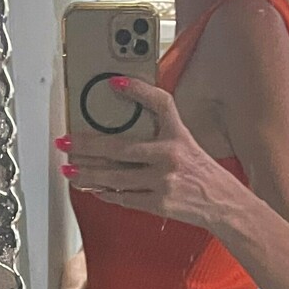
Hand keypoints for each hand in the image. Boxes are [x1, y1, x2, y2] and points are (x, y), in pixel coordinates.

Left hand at [62, 78, 237, 230]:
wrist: (223, 204)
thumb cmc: (200, 172)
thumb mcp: (186, 141)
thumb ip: (161, 130)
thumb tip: (124, 126)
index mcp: (178, 136)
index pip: (160, 104)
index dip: (138, 91)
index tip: (114, 84)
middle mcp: (170, 157)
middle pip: (120, 148)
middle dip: (87, 146)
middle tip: (65, 142)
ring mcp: (163, 182)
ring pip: (116, 177)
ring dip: (88, 173)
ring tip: (69, 169)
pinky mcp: (159, 204)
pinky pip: (125, 198)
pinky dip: (106, 193)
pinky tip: (92, 188)